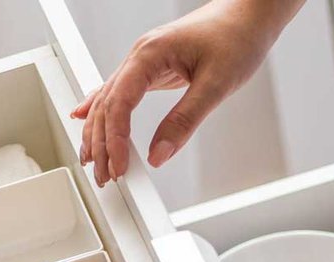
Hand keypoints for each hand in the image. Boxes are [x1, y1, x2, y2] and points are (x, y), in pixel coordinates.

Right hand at [70, 0, 299, 185]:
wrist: (248, 15)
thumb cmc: (236, 37)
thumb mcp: (216, 85)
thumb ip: (184, 121)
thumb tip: (159, 153)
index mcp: (150, 53)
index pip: (119, 103)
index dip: (114, 139)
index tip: (118, 166)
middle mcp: (140, 55)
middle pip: (106, 105)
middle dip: (101, 143)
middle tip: (104, 175)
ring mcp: (143, 61)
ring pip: (108, 100)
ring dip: (98, 132)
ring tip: (95, 162)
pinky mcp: (151, 67)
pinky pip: (118, 92)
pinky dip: (101, 110)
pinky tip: (85, 119)